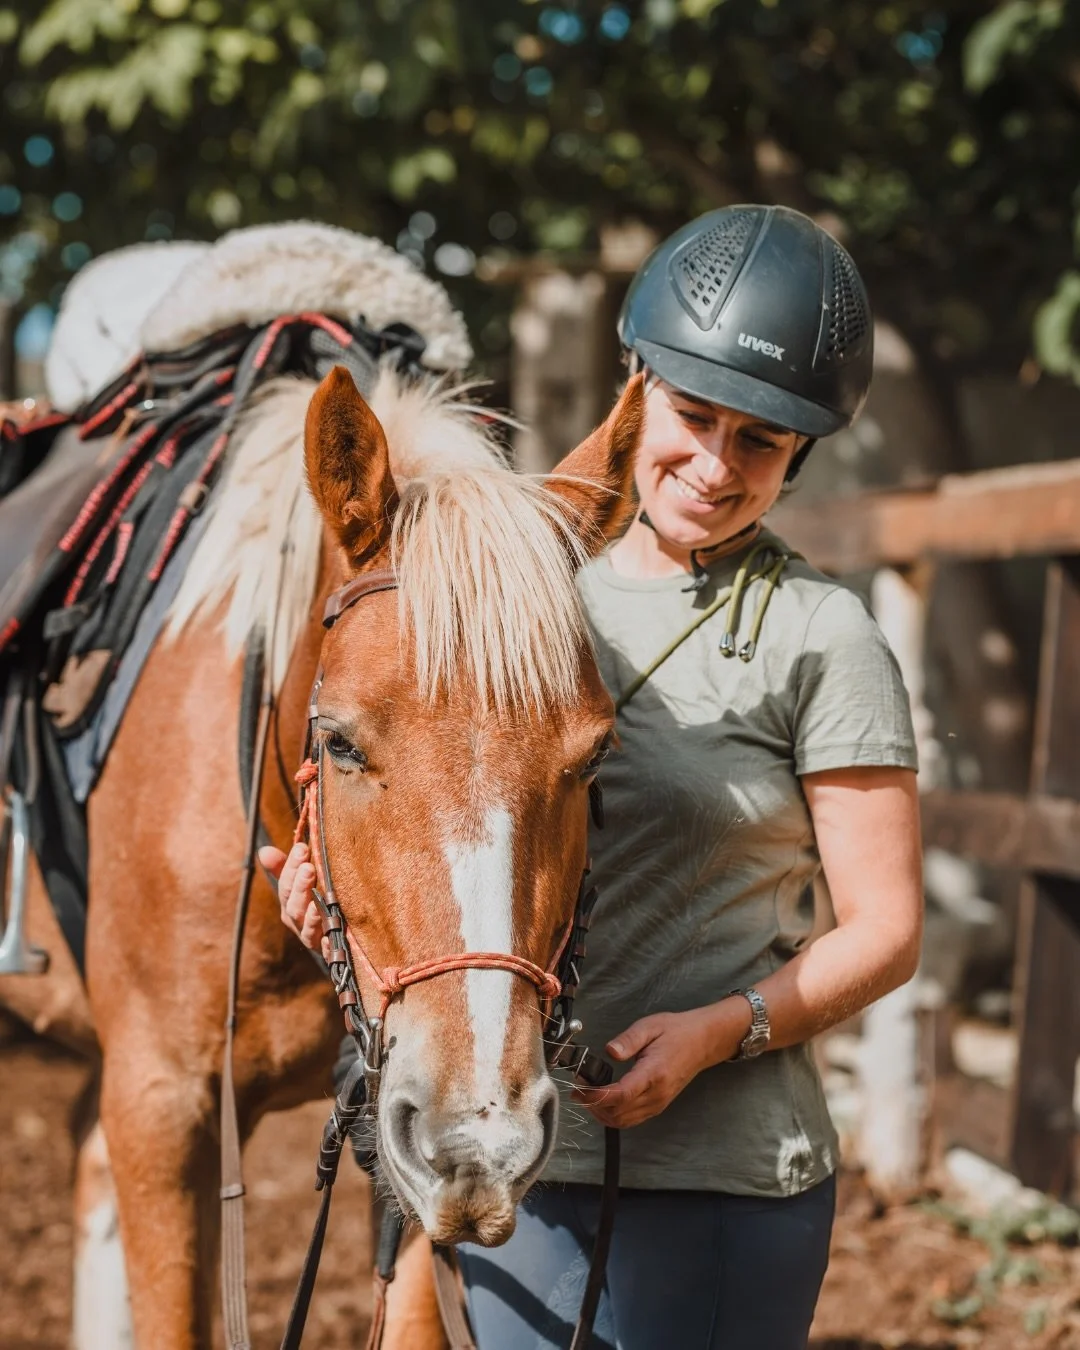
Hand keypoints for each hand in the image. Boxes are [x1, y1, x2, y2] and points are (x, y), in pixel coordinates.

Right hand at [258, 842, 321, 950]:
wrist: (335, 938)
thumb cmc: (316, 902)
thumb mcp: (301, 883)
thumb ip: (286, 868)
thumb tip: (263, 851)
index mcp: (288, 903)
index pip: (286, 884)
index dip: (292, 866)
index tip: (302, 848)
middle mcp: (297, 921)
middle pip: (294, 905)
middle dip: (300, 886)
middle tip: (309, 868)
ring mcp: (311, 936)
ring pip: (307, 925)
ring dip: (312, 913)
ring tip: (318, 900)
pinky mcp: (328, 950)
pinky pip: (325, 949)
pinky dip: (326, 943)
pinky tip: (329, 937)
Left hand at [572, 1002, 747, 1129]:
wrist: (702, 1042)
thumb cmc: (676, 1031)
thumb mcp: (650, 1026)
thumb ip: (629, 1039)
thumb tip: (610, 1051)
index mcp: (653, 1073)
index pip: (621, 1095)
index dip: (597, 1097)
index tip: (579, 1089)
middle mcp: (657, 1094)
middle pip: (618, 1113)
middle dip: (594, 1105)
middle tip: (578, 1089)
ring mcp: (658, 1103)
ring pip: (624, 1121)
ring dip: (602, 1113)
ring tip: (588, 1095)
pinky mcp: (658, 1105)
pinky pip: (632, 1120)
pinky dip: (614, 1115)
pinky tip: (604, 1101)